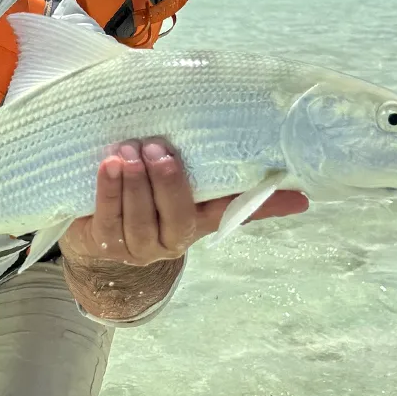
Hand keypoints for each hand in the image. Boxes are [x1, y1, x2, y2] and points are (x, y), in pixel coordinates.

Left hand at [59, 138, 308, 266]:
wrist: (96, 231)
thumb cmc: (144, 199)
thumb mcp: (179, 186)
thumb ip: (215, 177)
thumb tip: (278, 170)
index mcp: (196, 224)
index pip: (234, 213)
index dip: (265, 207)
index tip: (299, 197)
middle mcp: (170, 240)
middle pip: (175, 216)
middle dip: (166, 182)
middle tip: (157, 148)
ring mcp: (137, 247)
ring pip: (138, 218)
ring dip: (134, 183)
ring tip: (129, 150)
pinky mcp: (104, 242)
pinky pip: (108, 217)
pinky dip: (108, 190)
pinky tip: (109, 165)